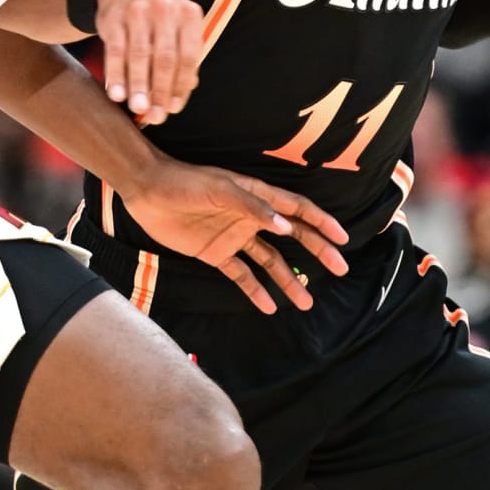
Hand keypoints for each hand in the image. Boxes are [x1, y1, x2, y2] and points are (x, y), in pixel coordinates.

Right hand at [94, 0, 204, 123]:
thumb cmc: (156, 19)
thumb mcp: (176, 30)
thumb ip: (182, 61)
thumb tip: (176, 101)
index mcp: (189, 15)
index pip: (189, 56)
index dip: (181, 86)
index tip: (173, 109)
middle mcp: (166, 9)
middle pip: (166, 58)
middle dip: (160, 90)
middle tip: (156, 116)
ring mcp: (139, 11)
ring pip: (140, 55)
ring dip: (139, 86)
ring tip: (138, 108)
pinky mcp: (114, 17)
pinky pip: (115, 50)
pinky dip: (116, 74)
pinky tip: (117, 94)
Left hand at [129, 160, 349, 314]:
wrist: (147, 191)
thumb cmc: (185, 182)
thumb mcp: (220, 189)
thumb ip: (252, 206)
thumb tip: (285, 226)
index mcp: (257, 196)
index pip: (297, 210)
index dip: (321, 222)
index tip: (342, 239)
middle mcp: (251, 217)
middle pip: (292, 237)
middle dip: (317, 252)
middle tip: (340, 269)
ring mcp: (235, 236)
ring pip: (270, 261)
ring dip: (288, 280)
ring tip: (306, 302)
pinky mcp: (216, 253)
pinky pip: (241, 274)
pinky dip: (255, 290)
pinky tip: (269, 307)